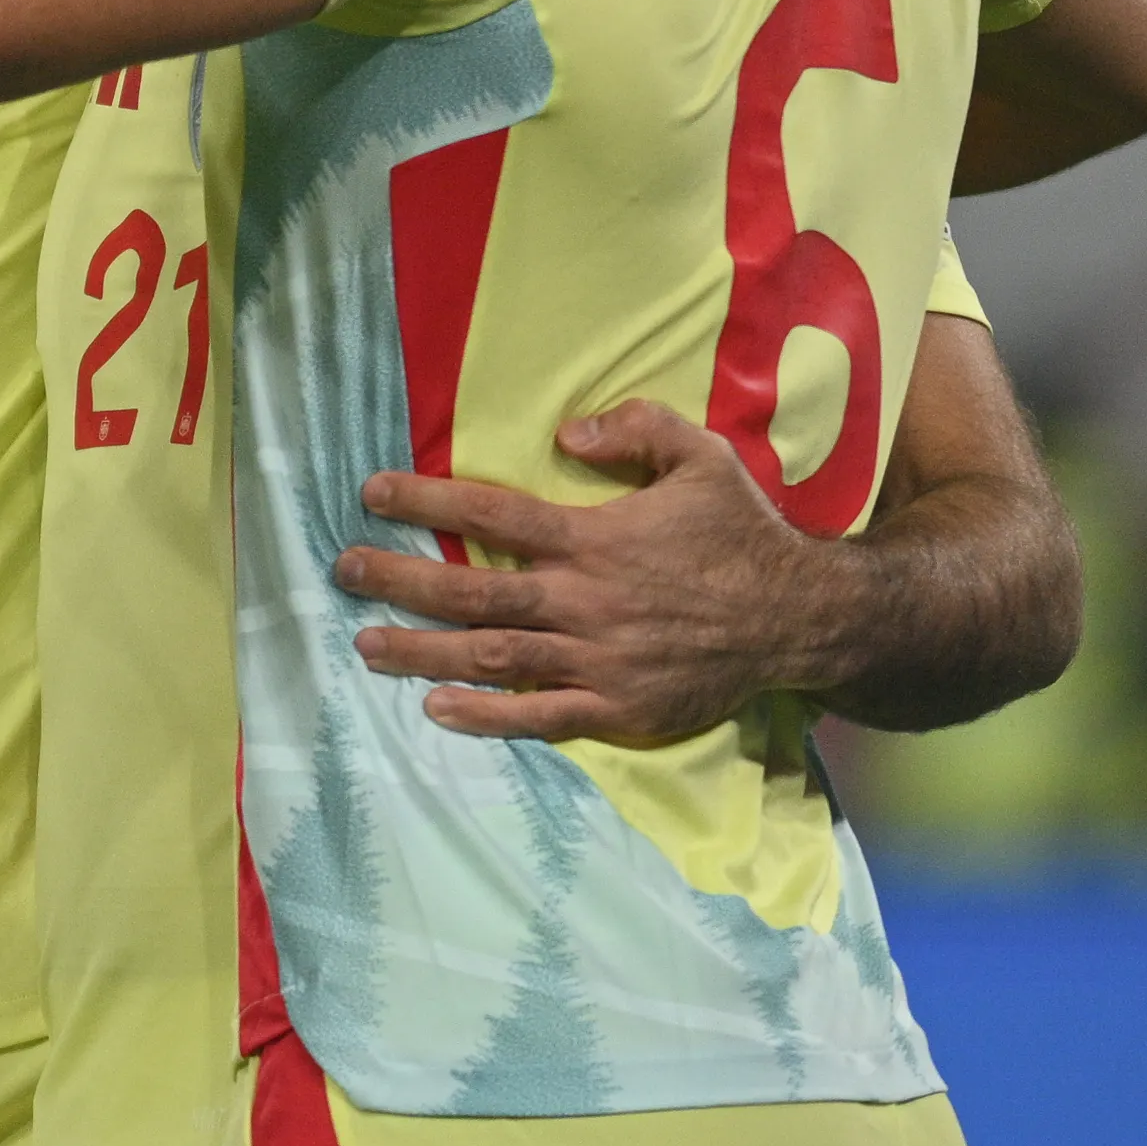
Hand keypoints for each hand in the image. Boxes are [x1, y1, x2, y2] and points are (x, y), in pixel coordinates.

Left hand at [334, 402, 848, 747]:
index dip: (426, 502)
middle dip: (399, 579)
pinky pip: (540, 716)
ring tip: (365, 643)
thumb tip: (565, 431)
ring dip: (423, 652)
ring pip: (492, 656)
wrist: (802, 618)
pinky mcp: (618, 707)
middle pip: (472, 590)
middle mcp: (586, 600)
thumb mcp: (701, 457)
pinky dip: (485, 716)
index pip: (492, 513)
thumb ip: (634, 429)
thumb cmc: (743, 534)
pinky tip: (435, 708)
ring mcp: (599, 659)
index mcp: (595, 538)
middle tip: (343, 571)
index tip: (371, 494)